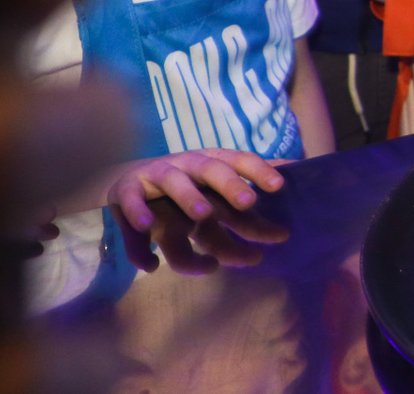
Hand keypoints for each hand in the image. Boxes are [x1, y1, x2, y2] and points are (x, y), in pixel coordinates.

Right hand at [106, 148, 285, 266]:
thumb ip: (248, 216)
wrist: (131, 185)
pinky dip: (137, 220)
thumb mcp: (216, 201)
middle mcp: (188, 167)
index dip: (260, 171)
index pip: (241, 162)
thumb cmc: (187, 193)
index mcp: (213, 164)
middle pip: (211, 171)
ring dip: (189, 196)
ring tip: (203, 213)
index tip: (280, 186)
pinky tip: (149, 252)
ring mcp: (157, 178)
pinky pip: (130, 204)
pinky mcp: (126, 193)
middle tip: (249, 201)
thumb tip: (286, 217)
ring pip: (174, 183)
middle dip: (230, 183)